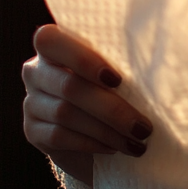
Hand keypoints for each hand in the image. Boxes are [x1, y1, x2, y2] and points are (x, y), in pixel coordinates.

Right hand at [22, 24, 152, 185]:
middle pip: (69, 86)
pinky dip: (91, 143)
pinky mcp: (31, 131)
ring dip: (106, 130)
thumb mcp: (114, 72)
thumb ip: (120, 64)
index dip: (83, 59)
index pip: (51, 40)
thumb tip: (156, 73)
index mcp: (54, 45)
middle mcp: (36, 70)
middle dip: (111, 109)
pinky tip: (114, 148)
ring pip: (65, 114)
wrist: (93, 133)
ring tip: (136, 142)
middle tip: (143, 127)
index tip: (117, 80)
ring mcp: (31, 101)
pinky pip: (60, 136)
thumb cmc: (113, 90)